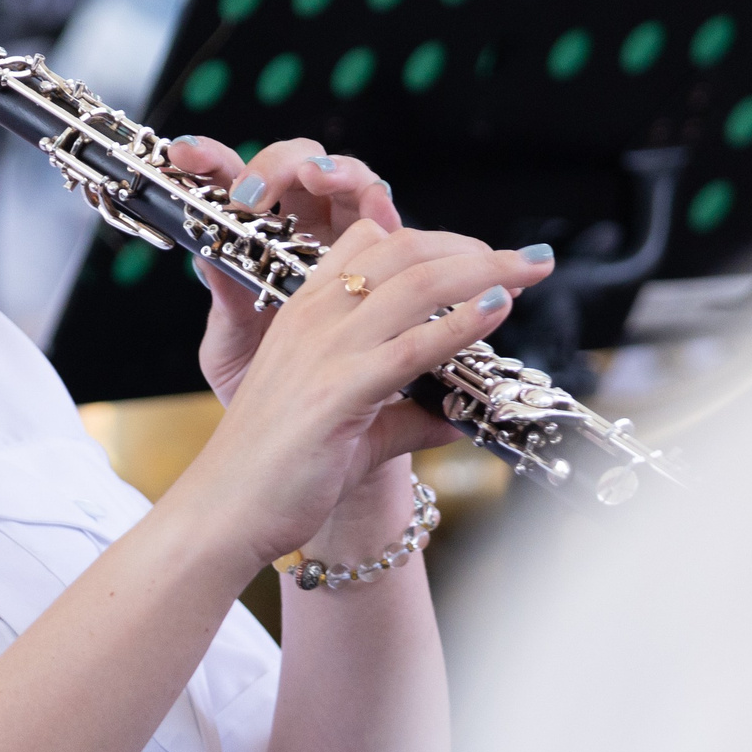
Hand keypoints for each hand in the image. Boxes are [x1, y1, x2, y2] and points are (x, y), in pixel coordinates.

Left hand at [165, 135, 400, 404]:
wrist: (307, 452)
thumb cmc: (266, 394)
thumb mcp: (231, 351)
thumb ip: (226, 303)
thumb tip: (203, 255)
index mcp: (257, 249)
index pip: (230, 183)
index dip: (209, 158)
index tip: (182, 151)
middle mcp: (307, 237)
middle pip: (300, 167)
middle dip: (281, 162)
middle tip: (256, 186)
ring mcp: (354, 251)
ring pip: (351, 183)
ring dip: (338, 173)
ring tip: (316, 178)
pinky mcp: (398, 278)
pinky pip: (394, 234)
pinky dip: (388, 214)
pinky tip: (380, 212)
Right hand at [171, 218, 552, 566]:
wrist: (226, 509)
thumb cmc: (278, 470)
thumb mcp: (350, 426)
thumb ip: (405, 414)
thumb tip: (458, 416)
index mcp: (305, 313)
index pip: (368, 244)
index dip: (431, 243)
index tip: (480, 259)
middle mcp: (315, 318)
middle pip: (402, 251)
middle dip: (471, 248)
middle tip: (522, 261)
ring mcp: (324, 350)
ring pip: (415, 285)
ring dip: (482, 271)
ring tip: (526, 270)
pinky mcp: (338, 390)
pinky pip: (412, 346)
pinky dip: (461, 323)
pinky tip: (497, 311)